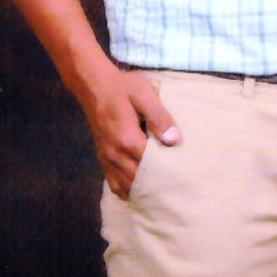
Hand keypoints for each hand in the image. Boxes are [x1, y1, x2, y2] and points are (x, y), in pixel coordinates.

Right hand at [80, 67, 180, 199]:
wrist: (93, 85)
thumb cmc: (122, 87)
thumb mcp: (143, 93)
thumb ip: (159, 117)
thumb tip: (174, 140)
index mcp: (128, 139)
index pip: (152, 165)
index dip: (168, 171)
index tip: (184, 176)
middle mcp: (115, 154)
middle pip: (139, 180)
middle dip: (157, 184)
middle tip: (177, 187)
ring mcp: (107, 158)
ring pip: (126, 186)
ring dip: (143, 190)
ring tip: (161, 191)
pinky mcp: (102, 158)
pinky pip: (114, 183)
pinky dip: (127, 190)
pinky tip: (140, 189)